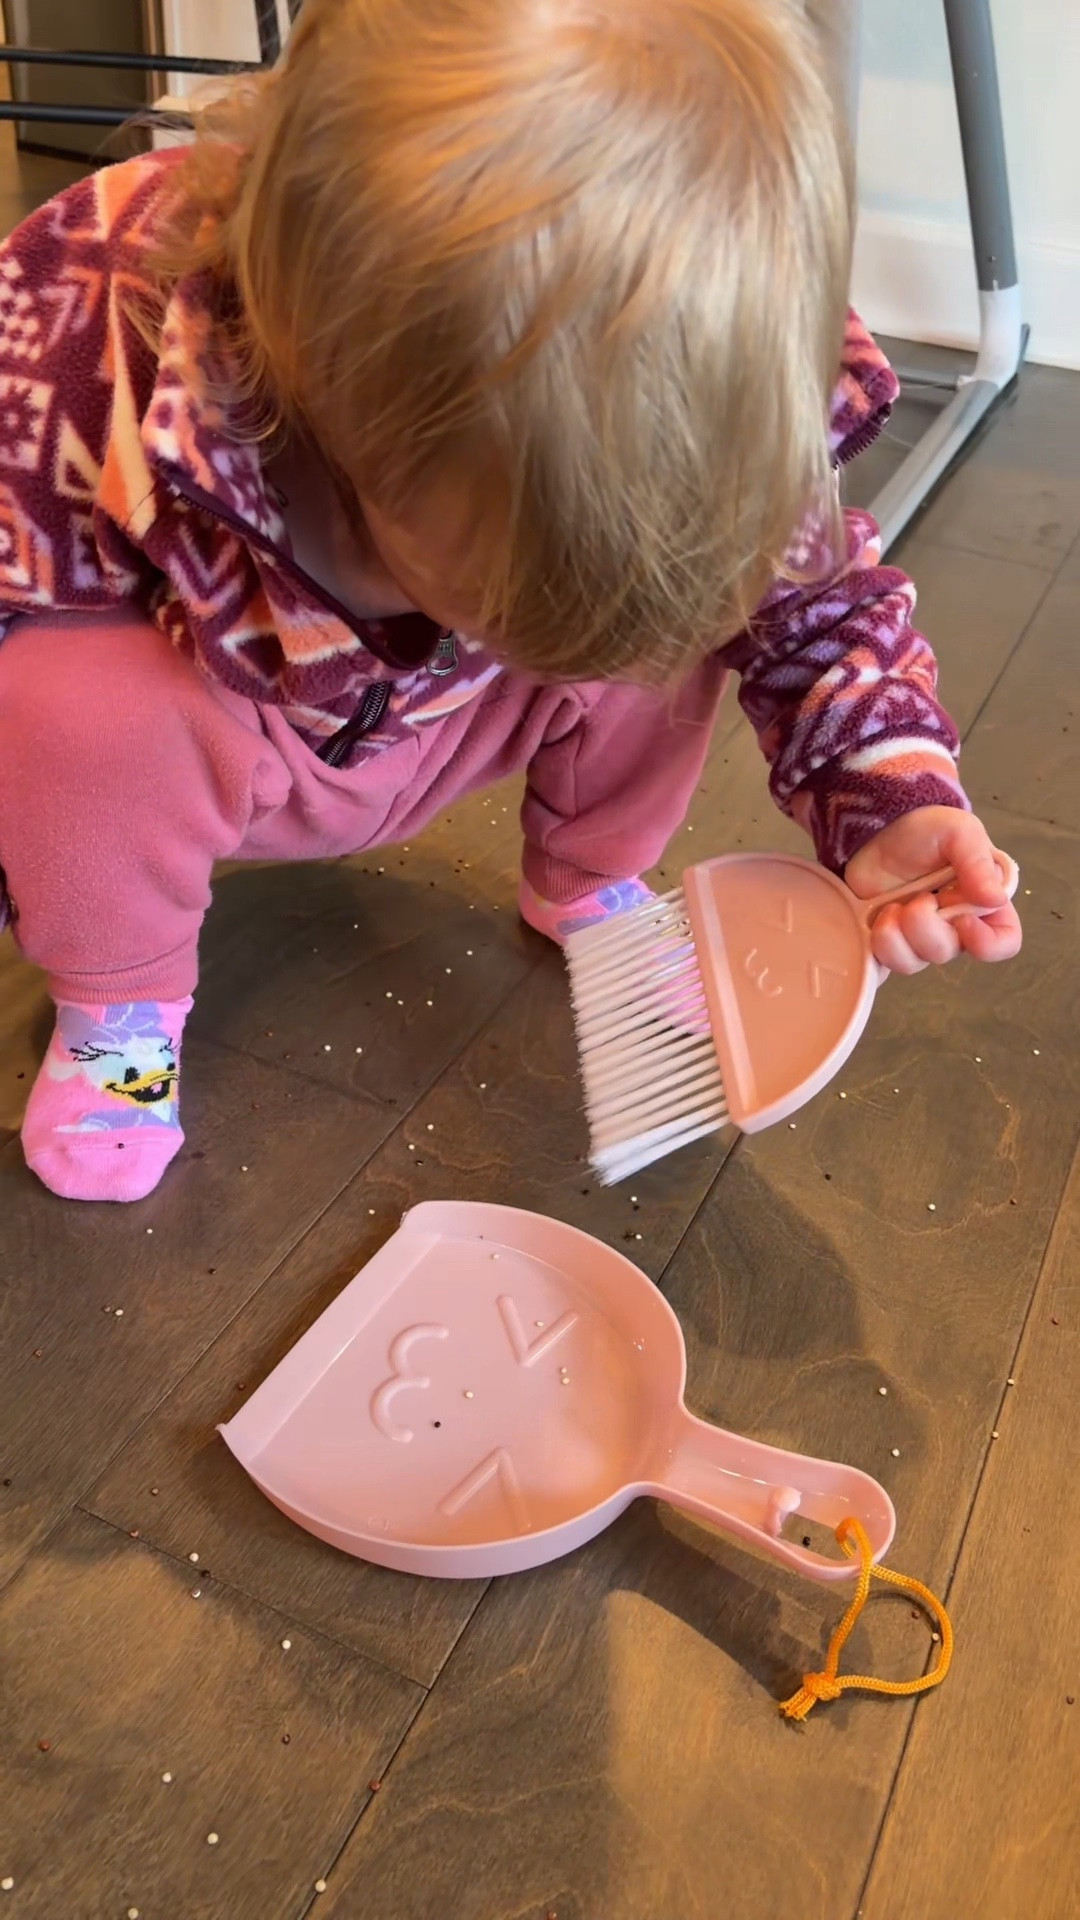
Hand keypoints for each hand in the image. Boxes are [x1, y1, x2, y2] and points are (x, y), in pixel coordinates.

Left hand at [845, 806, 1022, 974]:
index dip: (987, 942)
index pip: (1004, 941)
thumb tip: (996, 899)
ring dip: (900, 932)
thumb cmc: (924, 832)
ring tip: (894, 906)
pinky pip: (889, 963)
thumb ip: (976, 861)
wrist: (875, 834)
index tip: (962, 920)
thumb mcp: (957, 831)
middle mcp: (956, 927)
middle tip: (918, 897)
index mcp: (983, 903)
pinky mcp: (891, 945)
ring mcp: (921, 940)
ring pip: (917, 961)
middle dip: (926, 924)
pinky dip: (883, 942)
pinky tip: (881, 916)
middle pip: (950, 951)